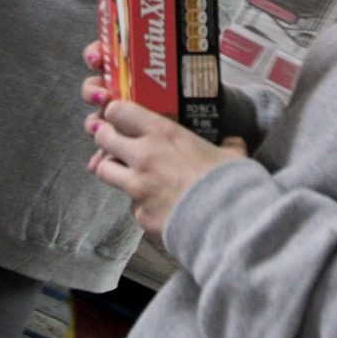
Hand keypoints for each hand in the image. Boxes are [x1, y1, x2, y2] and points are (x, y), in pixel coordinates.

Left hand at [83, 99, 248, 239]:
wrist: (228, 226)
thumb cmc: (231, 183)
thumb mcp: (233, 155)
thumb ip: (228, 144)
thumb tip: (234, 142)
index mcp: (163, 133)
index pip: (117, 111)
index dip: (116, 113)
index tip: (122, 118)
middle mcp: (143, 156)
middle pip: (102, 137)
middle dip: (106, 138)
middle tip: (117, 143)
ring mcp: (137, 187)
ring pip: (103, 169)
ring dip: (112, 168)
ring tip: (128, 173)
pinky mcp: (139, 214)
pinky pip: (129, 204)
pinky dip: (138, 203)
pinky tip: (155, 205)